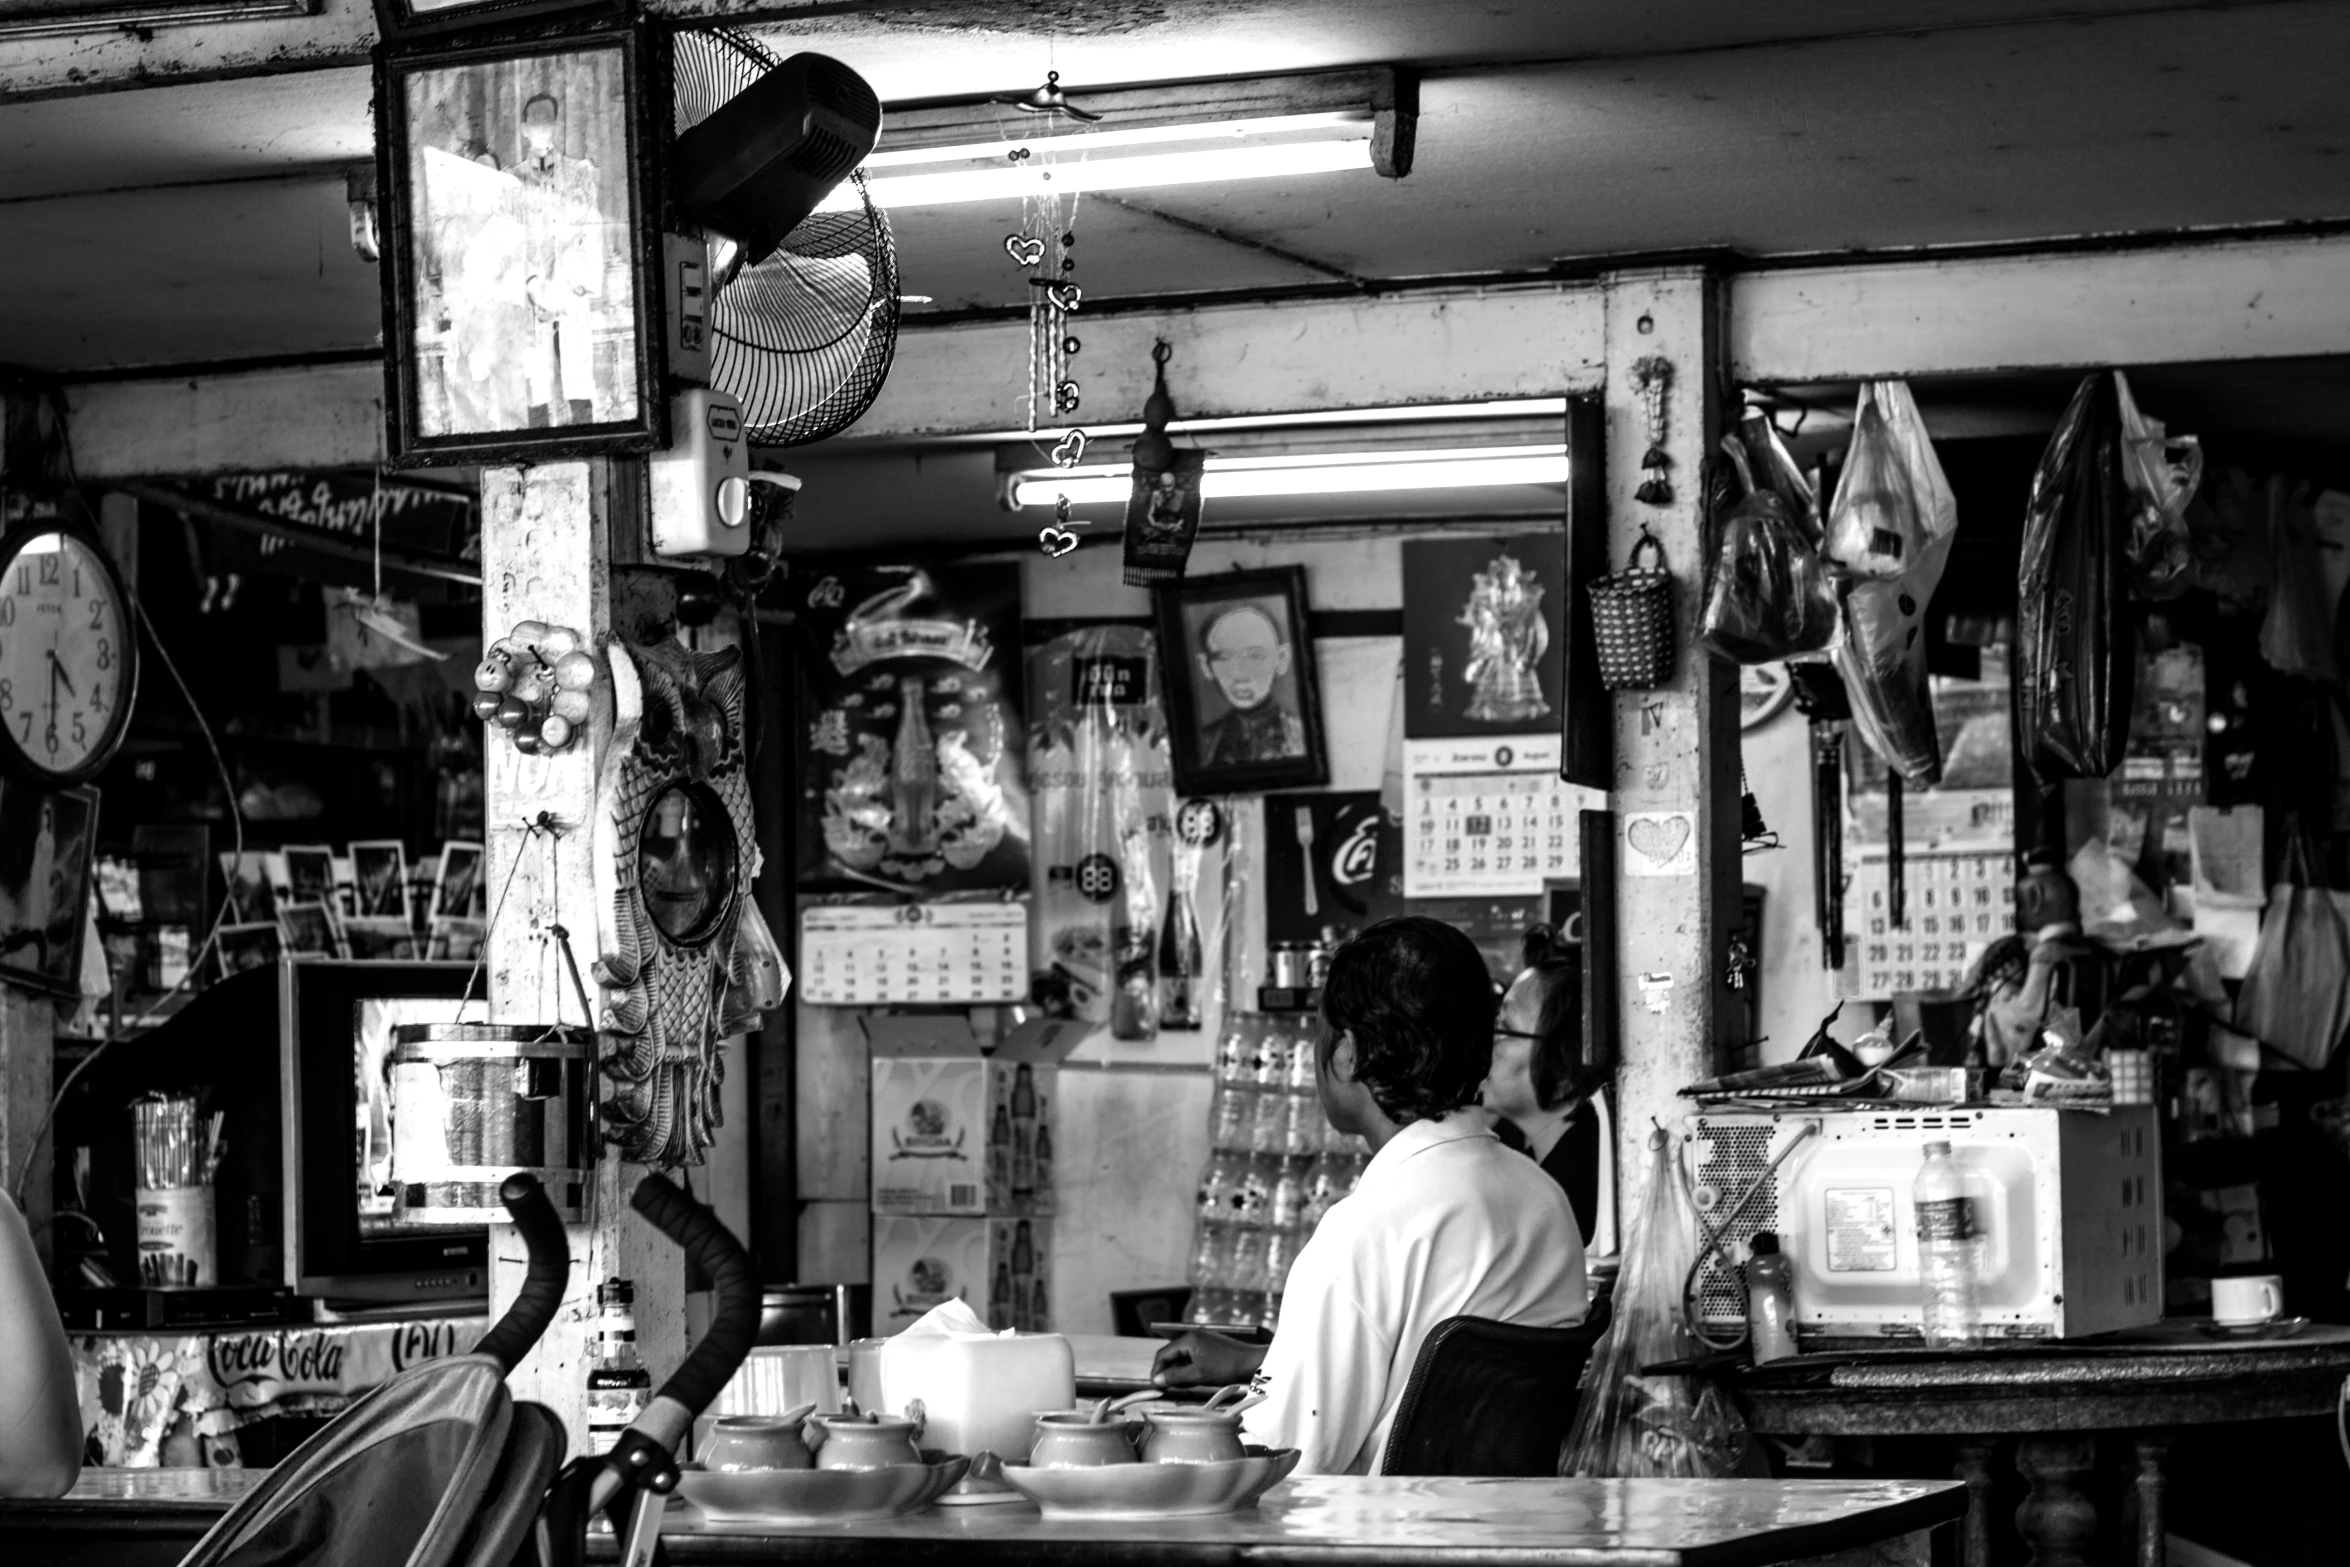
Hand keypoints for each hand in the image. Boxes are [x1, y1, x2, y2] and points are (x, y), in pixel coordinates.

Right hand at [1151, 1330, 1265, 1389]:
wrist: (1252, 1362)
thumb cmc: (1226, 1368)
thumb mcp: (1198, 1375)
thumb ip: (1175, 1377)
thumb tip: (1156, 1380)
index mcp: (1188, 1339)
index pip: (1162, 1354)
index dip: (1156, 1371)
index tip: (1155, 1387)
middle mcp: (1193, 1336)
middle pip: (1171, 1354)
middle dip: (1168, 1372)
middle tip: (1167, 1389)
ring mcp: (1202, 1340)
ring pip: (1182, 1357)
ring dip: (1179, 1372)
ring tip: (1183, 1386)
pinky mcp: (1210, 1346)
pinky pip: (1192, 1357)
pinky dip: (1189, 1368)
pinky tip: (1194, 1379)